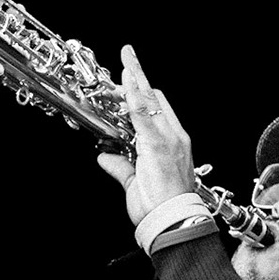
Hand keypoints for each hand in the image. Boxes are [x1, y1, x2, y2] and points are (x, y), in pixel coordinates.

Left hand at [95, 45, 198, 225]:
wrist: (174, 221)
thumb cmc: (161, 207)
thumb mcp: (136, 182)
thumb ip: (120, 167)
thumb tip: (104, 157)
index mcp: (173, 142)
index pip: (158, 108)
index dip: (143, 90)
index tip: (131, 76)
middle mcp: (174, 136)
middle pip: (155, 98)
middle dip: (137, 79)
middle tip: (122, 66)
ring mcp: (168, 139)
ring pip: (150, 100)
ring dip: (135, 79)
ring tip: (126, 58)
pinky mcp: (158, 145)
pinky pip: (143, 115)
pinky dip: (133, 97)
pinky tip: (126, 81)